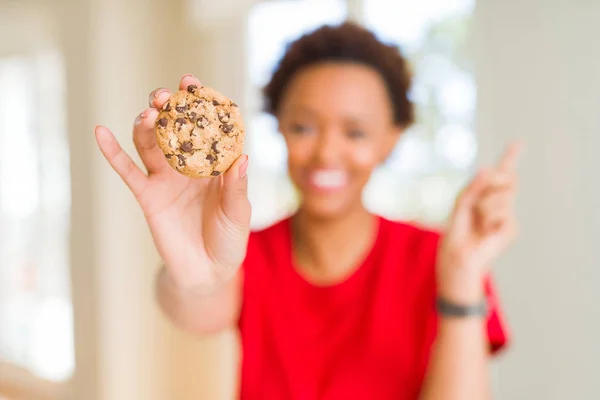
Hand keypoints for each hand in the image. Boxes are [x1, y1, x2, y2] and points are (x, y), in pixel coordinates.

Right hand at [95, 75, 250, 289]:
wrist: (206, 271)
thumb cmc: (229, 239)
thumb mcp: (238, 213)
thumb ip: (237, 187)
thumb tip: (242, 158)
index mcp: (214, 163)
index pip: (206, 127)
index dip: (199, 104)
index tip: (192, 83)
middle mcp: (188, 164)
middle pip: (173, 128)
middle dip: (168, 108)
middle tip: (165, 95)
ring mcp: (166, 178)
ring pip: (150, 142)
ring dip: (146, 124)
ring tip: (149, 112)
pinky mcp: (147, 195)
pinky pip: (127, 171)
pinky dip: (112, 152)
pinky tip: (101, 132)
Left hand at [437, 142, 523, 302]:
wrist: (458, 255)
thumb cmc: (457, 230)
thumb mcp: (461, 202)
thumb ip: (474, 185)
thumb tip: (487, 168)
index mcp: (487, 196)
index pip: (502, 175)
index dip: (510, 158)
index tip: (519, 143)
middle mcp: (500, 204)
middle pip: (505, 178)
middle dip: (491, 181)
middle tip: (476, 199)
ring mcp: (507, 215)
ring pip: (502, 194)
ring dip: (484, 203)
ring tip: (477, 220)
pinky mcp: (510, 227)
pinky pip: (501, 210)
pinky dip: (488, 217)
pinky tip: (485, 230)